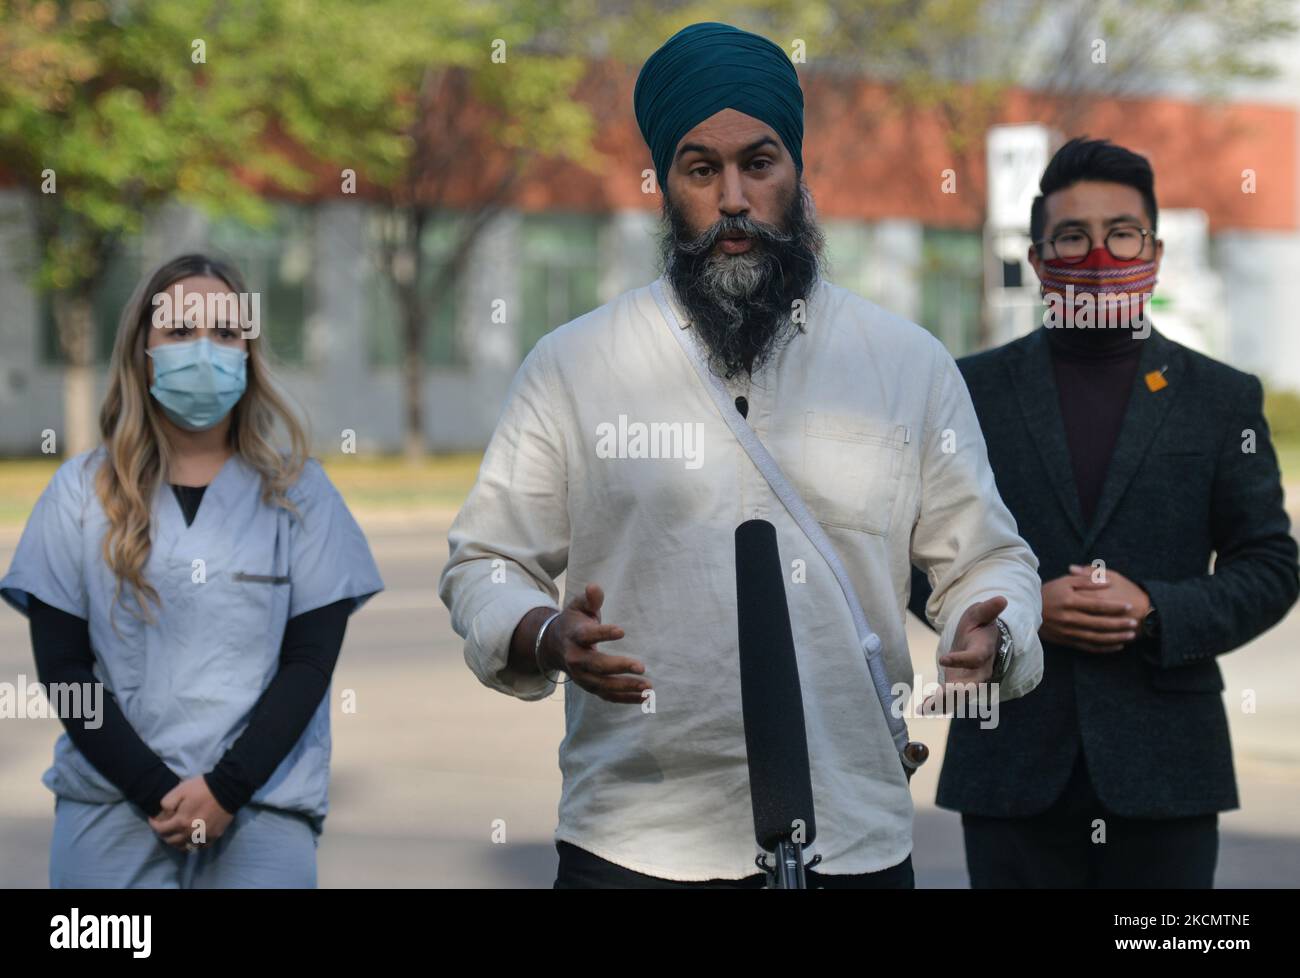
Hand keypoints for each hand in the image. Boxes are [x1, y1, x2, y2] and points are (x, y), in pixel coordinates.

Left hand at [148, 776, 234, 849]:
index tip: (153, 819)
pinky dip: (193, 844)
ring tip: (176, 835)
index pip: (161, 830)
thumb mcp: (180, 789)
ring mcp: (203, 836)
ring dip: (177, 842)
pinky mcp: (214, 836)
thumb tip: (163, 815)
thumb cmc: (202, 788)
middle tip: (164, 827)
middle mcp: (190, 833)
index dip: (154, 825)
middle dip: (164, 835)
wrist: (228, 789)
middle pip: (171, 841)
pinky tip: (192, 837)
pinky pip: (199, 847)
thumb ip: (167, 803)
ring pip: (184, 847)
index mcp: (181, 822)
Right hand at [541, 583, 649, 705]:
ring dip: (626, 687)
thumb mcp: (578, 607)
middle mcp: (576, 659)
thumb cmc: (574, 622)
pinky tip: (645, 698)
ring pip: (603, 685)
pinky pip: (608, 696)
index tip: (622, 631)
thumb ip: (589, 599)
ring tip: (648, 686)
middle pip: (597, 665)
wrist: (554, 646)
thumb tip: (594, 587)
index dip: (603, 633)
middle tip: (641, 666)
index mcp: (574, 636)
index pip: (588, 635)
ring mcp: (582, 676)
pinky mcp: (590, 687)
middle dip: (619, 666)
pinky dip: (625, 699)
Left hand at [923, 595, 1004, 712]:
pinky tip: (922, 709)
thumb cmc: (979, 626)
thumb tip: (1002, 598)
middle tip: (940, 698)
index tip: (943, 659)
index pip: (974, 658)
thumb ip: (988, 610)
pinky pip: (950, 698)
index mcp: (983, 652)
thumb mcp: (980, 614)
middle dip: (956, 693)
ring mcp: (969, 681)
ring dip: (944, 703)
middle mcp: (979, 671)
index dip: (961, 660)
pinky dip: (937, 705)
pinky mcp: (958, 685)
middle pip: (970, 685)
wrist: (981, 641)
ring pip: (959, 696)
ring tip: (926, 709)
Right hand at [1037, 565, 1145, 653]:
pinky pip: (1088, 647)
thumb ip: (1086, 580)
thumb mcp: (1065, 582)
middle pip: (1099, 623)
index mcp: (1070, 601)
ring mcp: (1067, 631)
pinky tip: (1116, 646)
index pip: (1097, 605)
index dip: (1114, 607)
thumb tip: (1107, 582)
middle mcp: (1069, 618)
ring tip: (1130, 636)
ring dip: (1115, 638)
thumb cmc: (1049, 592)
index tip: (1129, 606)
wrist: (1026, 609)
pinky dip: (1103, 648)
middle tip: (1134, 623)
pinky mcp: (1066, 640)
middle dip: (1119, 624)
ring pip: (1096, 637)